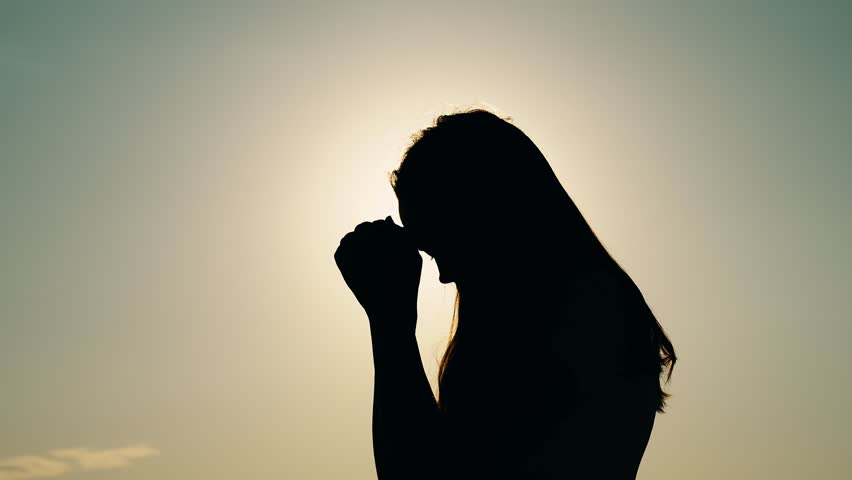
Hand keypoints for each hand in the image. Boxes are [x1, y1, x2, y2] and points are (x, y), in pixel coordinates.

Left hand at [334, 216, 422, 339]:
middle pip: (364, 228)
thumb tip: (386, 218)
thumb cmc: (406, 282)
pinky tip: (359, 269)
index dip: (384, 236)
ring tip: (368, 264)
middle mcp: (369, 235)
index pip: (380, 224)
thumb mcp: (413, 256)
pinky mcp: (342, 258)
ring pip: (351, 237)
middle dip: (370, 239)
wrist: (390, 308)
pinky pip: (342, 249)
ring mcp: (353, 246)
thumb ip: (402, 234)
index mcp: (387, 231)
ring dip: (358, 245)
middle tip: (377, 260)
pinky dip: (348, 255)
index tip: (388, 253)